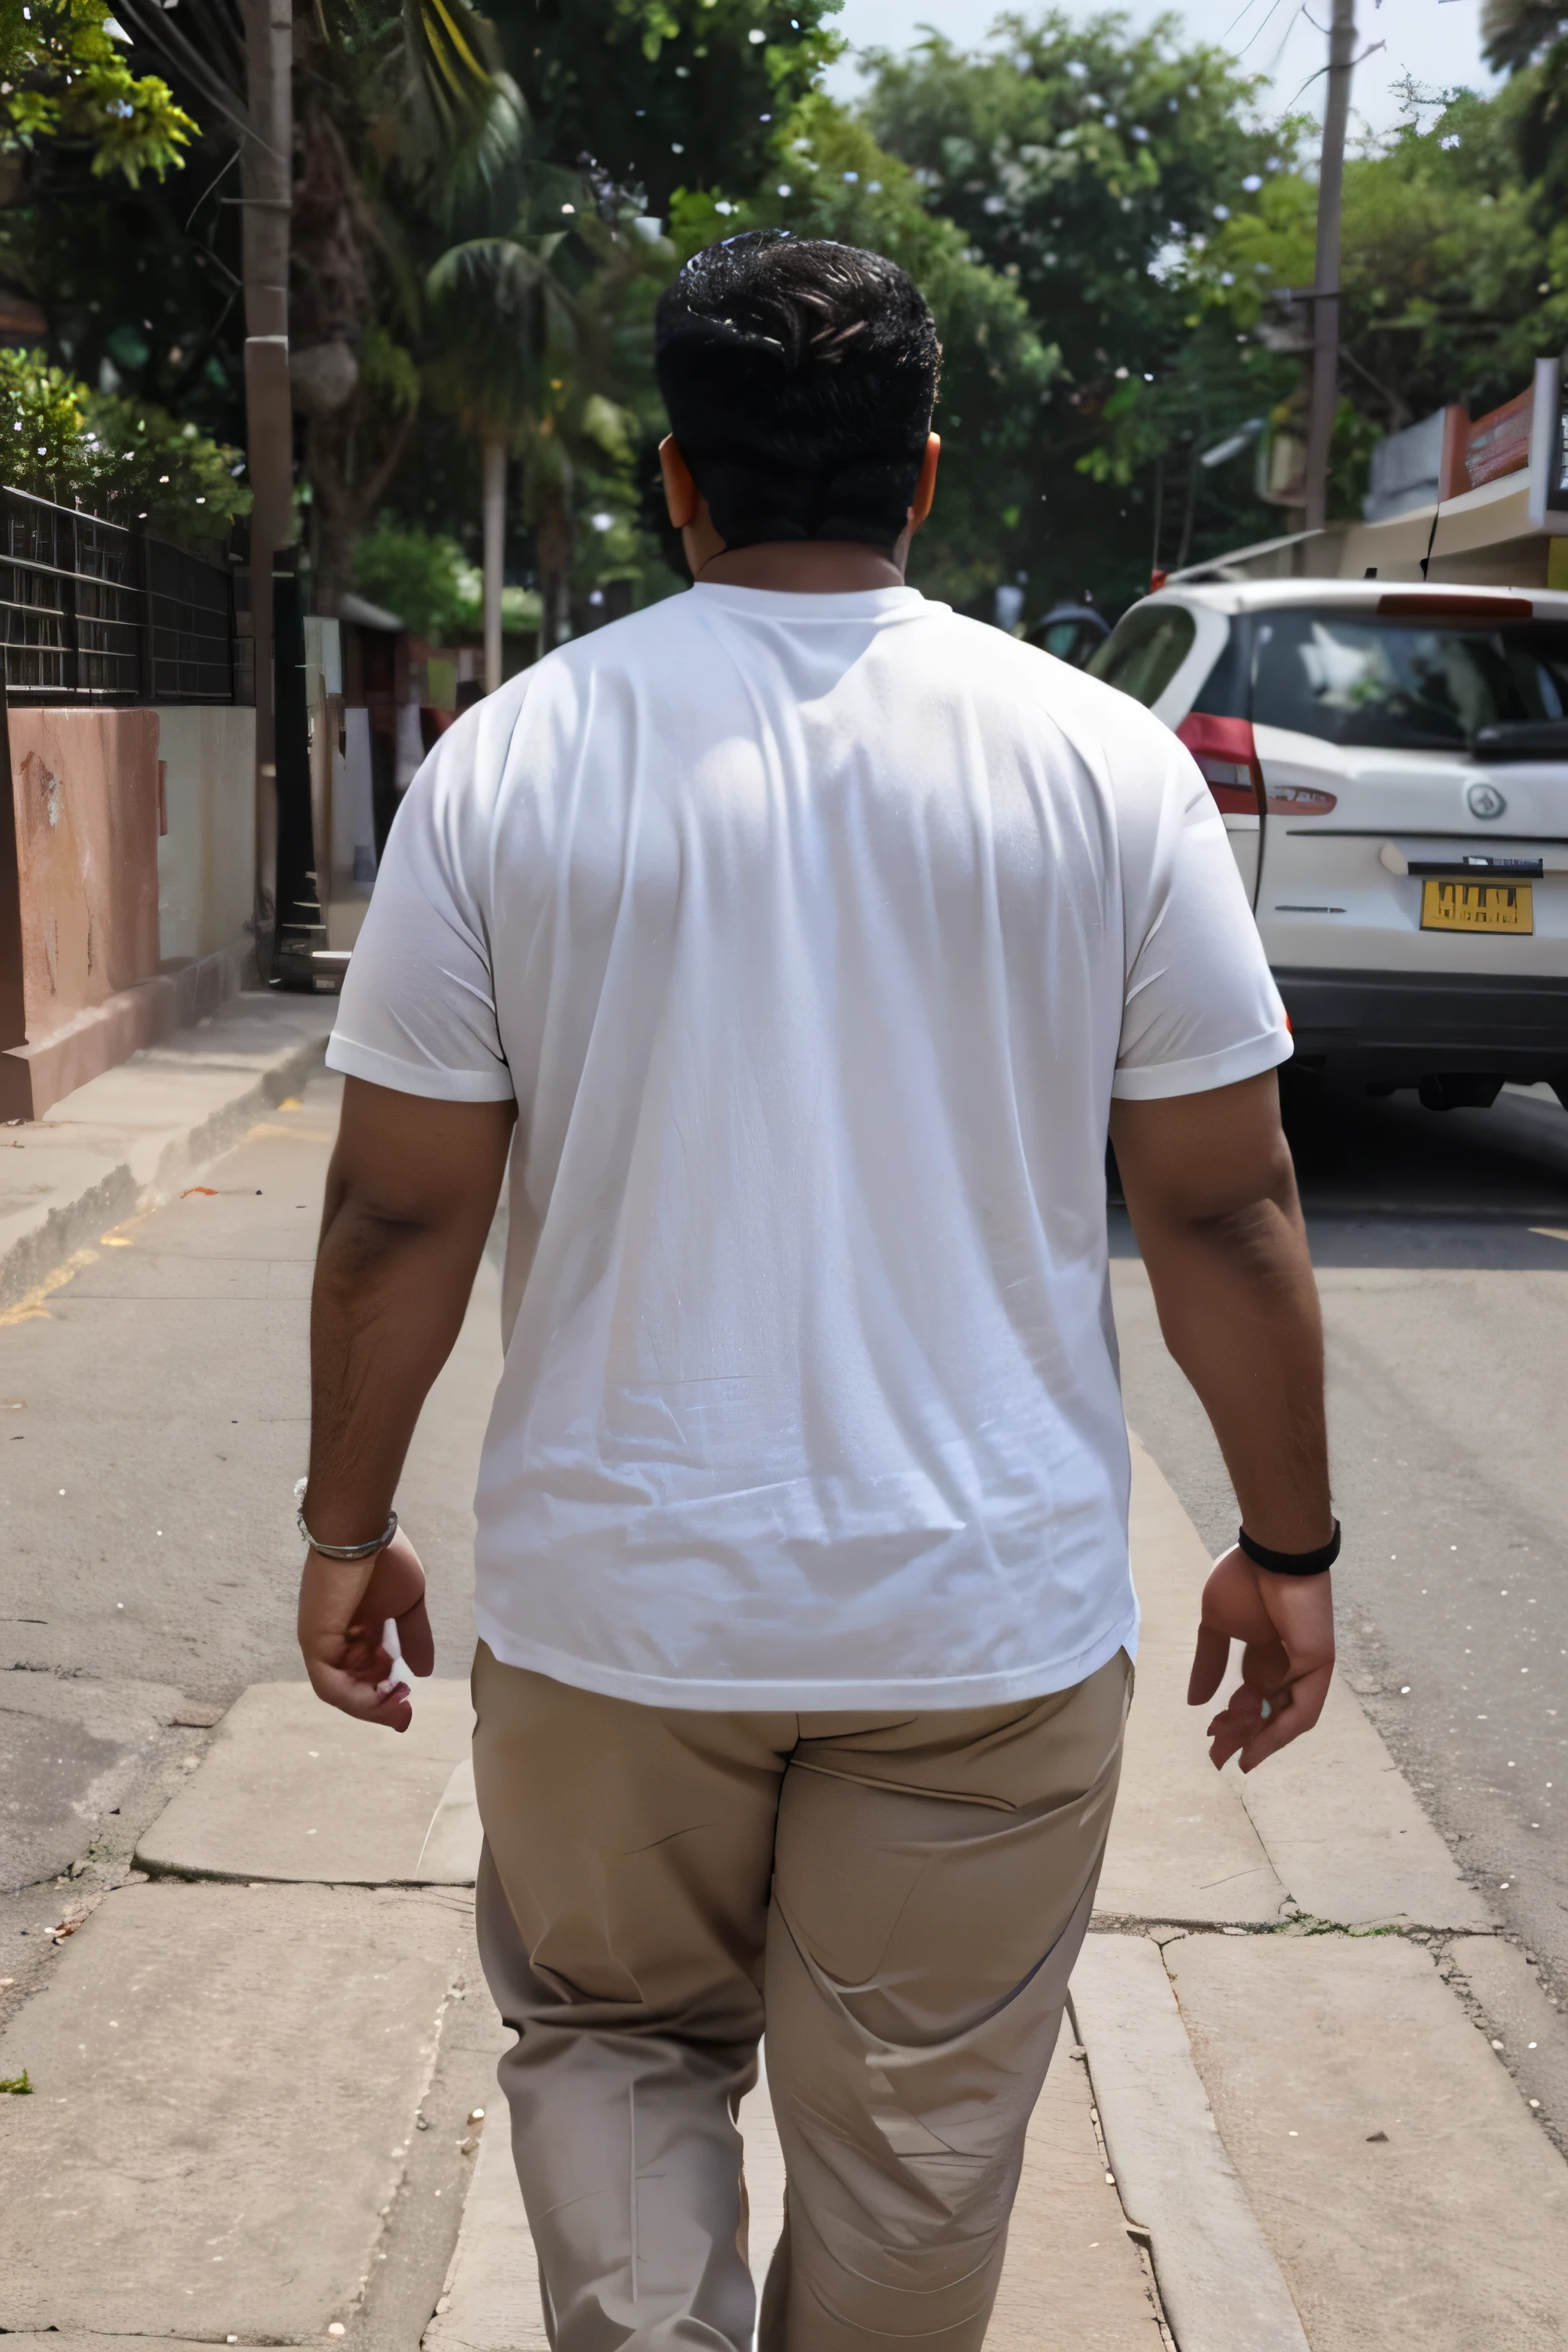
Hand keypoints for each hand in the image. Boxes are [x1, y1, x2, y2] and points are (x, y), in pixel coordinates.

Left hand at [297, 1525, 433, 1732]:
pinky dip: (356, 1699)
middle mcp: (336, 1638)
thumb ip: (413, 1638)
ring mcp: (322, 1641)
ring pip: (341, 1690)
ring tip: (397, 1709)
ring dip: (370, 1706)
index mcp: (357, 1627)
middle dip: (380, 1703)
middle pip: (353, 1684)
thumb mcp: (408, 1605)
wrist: (362, 1534)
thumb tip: (424, 1672)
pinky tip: (381, 1699)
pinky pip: (331, 1684)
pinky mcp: (315, 1642)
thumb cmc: (386, 1560)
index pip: (368, 1669)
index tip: (410, 1697)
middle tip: (405, 1712)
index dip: (387, 1688)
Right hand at [1188, 1544, 1334, 1772]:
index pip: (1250, 1695)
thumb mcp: (1216, 1625)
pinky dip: (1281, 1732)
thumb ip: (1208, 1662)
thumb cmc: (1243, 1580)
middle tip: (1218, 1757)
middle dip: (1242, 1735)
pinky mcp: (1317, 1666)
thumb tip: (1194, 1701)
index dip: (1231, 1718)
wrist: (1272, 1554)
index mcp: (1263, 1650)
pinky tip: (1259, 1746)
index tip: (1210, 1736)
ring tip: (1237, 1757)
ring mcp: (1304, 1666)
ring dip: (1260, 1739)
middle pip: (1266, 1710)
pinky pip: (1303, 1709)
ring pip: (1284, 1716)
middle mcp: (1286, 1662)